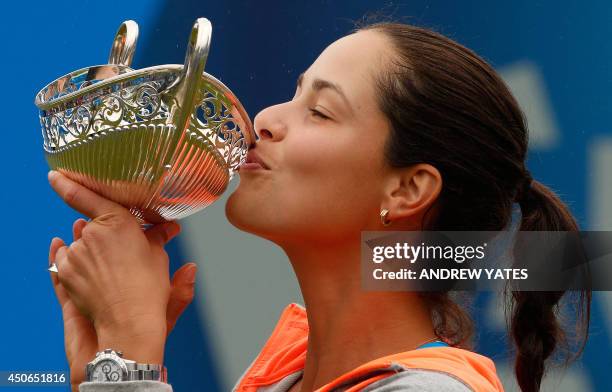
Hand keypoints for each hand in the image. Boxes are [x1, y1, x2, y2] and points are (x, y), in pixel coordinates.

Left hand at [48, 171, 197, 385]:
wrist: (129, 321)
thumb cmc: (148, 289)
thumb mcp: (158, 258)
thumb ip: (157, 237)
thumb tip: (169, 228)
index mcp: (119, 222)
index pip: (88, 196)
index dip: (68, 184)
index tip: (54, 175)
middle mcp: (93, 233)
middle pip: (90, 226)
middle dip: (101, 235)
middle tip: (118, 252)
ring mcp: (76, 252)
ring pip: (78, 245)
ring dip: (88, 252)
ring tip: (108, 272)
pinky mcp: (65, 271)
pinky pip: (64, 260)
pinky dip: (73, 263)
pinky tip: (89, 273)